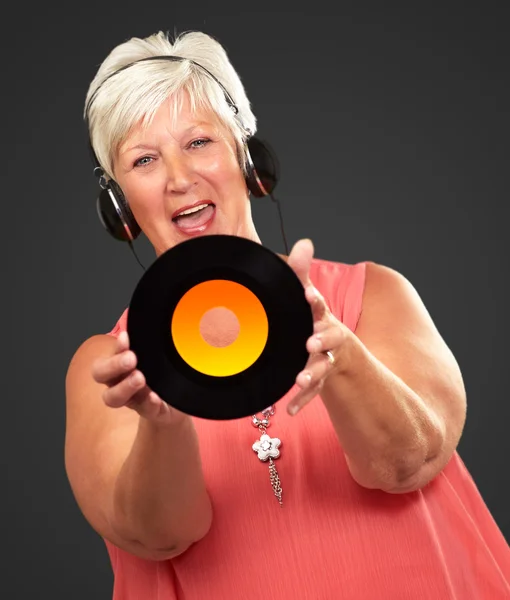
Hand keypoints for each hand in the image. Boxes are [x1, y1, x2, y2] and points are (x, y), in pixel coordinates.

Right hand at [91, 331, 188, 425]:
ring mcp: (131, 399)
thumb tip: (155, 310)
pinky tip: (156, 397)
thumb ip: (149, 338)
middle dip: (114, 365)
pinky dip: (149, 403)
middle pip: (101, 375)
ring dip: (125, 387)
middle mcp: (118, 382)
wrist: (174, 403)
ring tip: (141, 378)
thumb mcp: (154, 352)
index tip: (127, 338)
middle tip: (132, 358)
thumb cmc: (159, 372)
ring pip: (113, 398)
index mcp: (117, 365)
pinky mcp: (149, 412)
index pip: (106, 354)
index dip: (115, 348)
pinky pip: (144, 410)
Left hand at [286, 238, 348, 415]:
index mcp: (321, 315)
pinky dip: (302, 400)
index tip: (307, 295)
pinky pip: (313, 391)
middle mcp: (327, 337)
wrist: (336, 346)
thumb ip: (301, 272)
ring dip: (311, 373)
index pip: (318, 305)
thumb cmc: (314, 316)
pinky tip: (289, 410)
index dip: (314, 300)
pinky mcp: (319, 378)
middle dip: (321, 339)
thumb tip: (304, 241)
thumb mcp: (308, 295)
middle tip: (309, 342)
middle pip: (327, 337)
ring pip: (321, 367)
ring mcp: (325, 359)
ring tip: (299, 380)